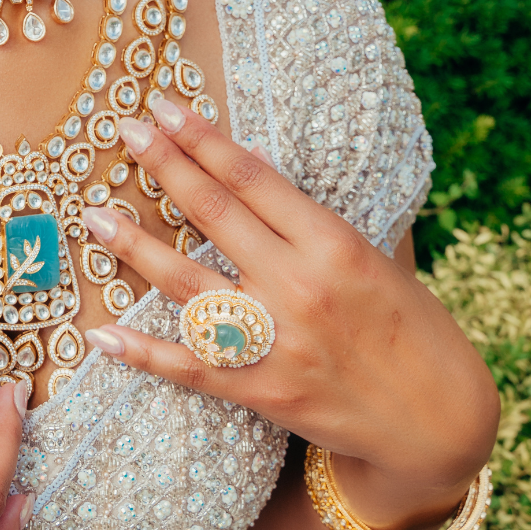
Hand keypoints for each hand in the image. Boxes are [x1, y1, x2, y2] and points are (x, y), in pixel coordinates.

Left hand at [81, 101, 497, 529]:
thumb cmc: (410, 325)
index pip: (251, 178)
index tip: (164, 108)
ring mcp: (277, 341)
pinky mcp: (262, 392)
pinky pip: (189, 367)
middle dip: (164, 167)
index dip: (202, 139)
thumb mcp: (372, 254)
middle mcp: (299, 286)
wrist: (437, 421)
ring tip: (93, 215)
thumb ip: (306, 213)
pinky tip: (102, 333)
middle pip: (214, 215)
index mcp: (332, 243)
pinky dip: (143, 351)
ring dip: (134, 246)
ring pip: (187, 283)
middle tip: (124, 131)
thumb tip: (249, 156)